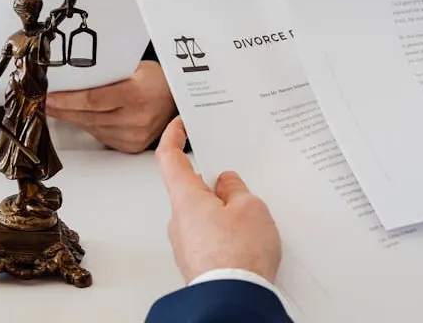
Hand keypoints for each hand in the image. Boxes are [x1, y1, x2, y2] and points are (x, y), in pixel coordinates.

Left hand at [45, 61, 175, 152]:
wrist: (178, 100)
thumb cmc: (156, 80)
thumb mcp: (133, 68)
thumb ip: (105, 74)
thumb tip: (70, 77)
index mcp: (136, 96)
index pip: (92, 100)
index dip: (66, 100)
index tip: (47, 96)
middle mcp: (135, 120)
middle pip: (87, 116)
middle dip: (61, 108)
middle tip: (42, 101)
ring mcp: (133, 136)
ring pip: (90, 127)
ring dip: (70, 117)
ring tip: (53, 107)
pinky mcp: (130, 146)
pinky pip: (99, 134)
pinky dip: (85, 125)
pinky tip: (75, 116)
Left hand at [155, 117, 281, 283]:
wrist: (233, 300)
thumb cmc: (238, 256)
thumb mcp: (250, 209)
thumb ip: (236, 190)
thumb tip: (227, 185)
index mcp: (186, 198)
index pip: (170, 157)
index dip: (173, 136)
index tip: (180, 124)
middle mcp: (178, 219)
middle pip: (192, 188)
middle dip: (216, 184)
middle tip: (240, 184)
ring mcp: (186, 242)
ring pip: (203, 214)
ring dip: (224, 211)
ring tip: (252, 220)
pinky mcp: (197, 261)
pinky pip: (210, 236)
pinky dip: (226, 233)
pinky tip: (247, 240)